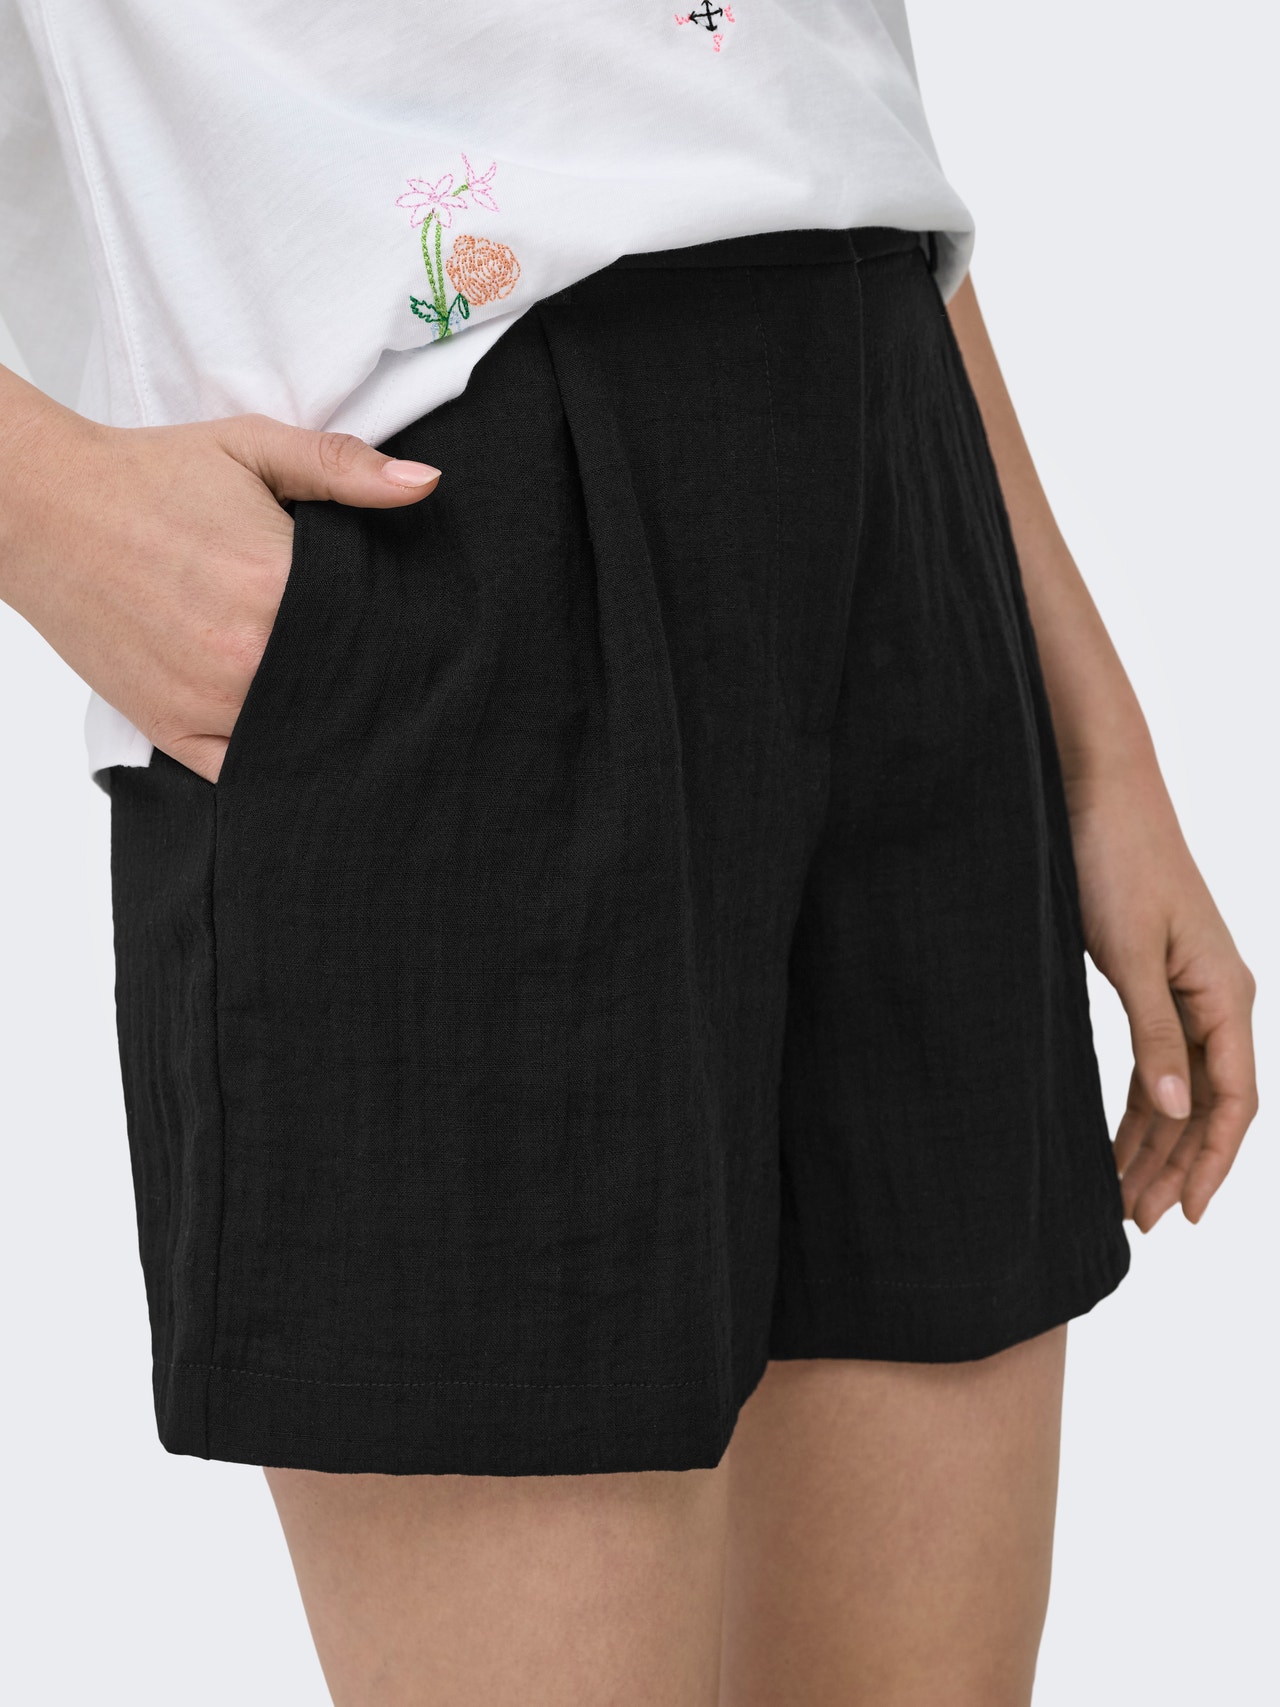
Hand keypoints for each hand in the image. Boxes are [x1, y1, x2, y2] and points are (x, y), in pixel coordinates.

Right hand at [0, 387, 439, 781]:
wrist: (42, 509)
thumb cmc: (149, 476)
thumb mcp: (251, 449)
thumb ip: (343, 468)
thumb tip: (425, 483)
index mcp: (274, 586)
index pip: (377, 632)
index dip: (406, 633)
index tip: (425, 632)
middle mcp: (245, 656)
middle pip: (347, 688)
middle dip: (374, 679)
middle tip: (398, 672)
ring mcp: (207, 702)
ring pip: (305, 736)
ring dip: (332, 724)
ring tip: (354, 704)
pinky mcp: (172, 732)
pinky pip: (248, 772)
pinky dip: (276, 760)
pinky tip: (299, 738)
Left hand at [1066, 766, 1257, 1230]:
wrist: (1098, 788)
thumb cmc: (1116, 858)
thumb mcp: (1128, 954)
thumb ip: (1152, 1034)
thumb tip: (1173, 1112)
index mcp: (1225, 994)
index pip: (1232, 1102)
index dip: (1210, 1163)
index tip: (1182, 1214)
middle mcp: (1217, 997)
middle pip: (1206, 1105)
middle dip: (1173, 1165)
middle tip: (1134, 1222)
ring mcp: (1188, 989)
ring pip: (1179, 1087)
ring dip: (1154, 1141)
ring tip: (1121, 1195)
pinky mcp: (1156, 977)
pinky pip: (1158, 1058)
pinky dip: (1140, 1101)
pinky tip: (1119, 1133)